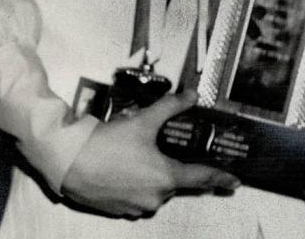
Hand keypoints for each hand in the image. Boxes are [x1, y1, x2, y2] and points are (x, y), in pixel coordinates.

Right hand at [61, 90, 238, 217]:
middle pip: (174, 182)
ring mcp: (135, 207)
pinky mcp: (117, 211)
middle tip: (157, 152)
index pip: (201, 178)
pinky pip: (136, 198)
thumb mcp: (144, 120)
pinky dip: (135, 186)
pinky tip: (124, 170)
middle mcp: (154, 198)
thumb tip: (193, 94)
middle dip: (170, 167)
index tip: (235, 182)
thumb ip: (171, 106)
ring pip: (155, 191)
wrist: (69, 162)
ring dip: (152, 177)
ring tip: (135, 157)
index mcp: (166, 177)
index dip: (220, 178)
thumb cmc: (109, 143)